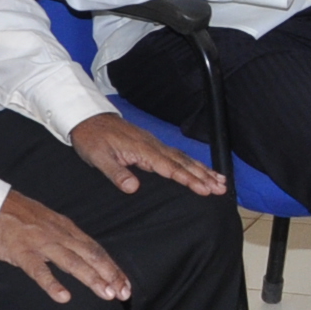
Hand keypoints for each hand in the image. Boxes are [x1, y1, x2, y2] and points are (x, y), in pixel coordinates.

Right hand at [0, 188, 131, 305]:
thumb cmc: (16, 215)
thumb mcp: (47, 222)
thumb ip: (64, 237)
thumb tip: (82, 253)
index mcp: (66, 228)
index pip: (95, 249)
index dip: (111, 267)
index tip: (125, 284)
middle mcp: (59, 234)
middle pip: (90, 255)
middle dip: (110, 274)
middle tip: (124, 293)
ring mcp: (40, 242)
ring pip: (72, 262)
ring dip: (92, 278)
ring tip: (107, 294)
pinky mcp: (21, 251)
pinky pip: (38, 270)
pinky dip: (52, 283)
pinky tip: (64, 297)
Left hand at [70, 111, 227, 198]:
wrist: (88, 119)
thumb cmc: (92, 139)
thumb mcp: (98, 158)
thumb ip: (116, 172)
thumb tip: (133, 188)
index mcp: (142, 150)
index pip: (170, 168)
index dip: (189, 179)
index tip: (204, 189)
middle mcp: (153, 146)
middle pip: (183, 163)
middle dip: (204, 176)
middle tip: (221, 188)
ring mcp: (154, 145)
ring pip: (183, 158)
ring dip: (203, 170)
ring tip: (221, 180)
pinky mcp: (152, 145)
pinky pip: (177, 155)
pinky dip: (192, 163)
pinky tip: (201, 169)